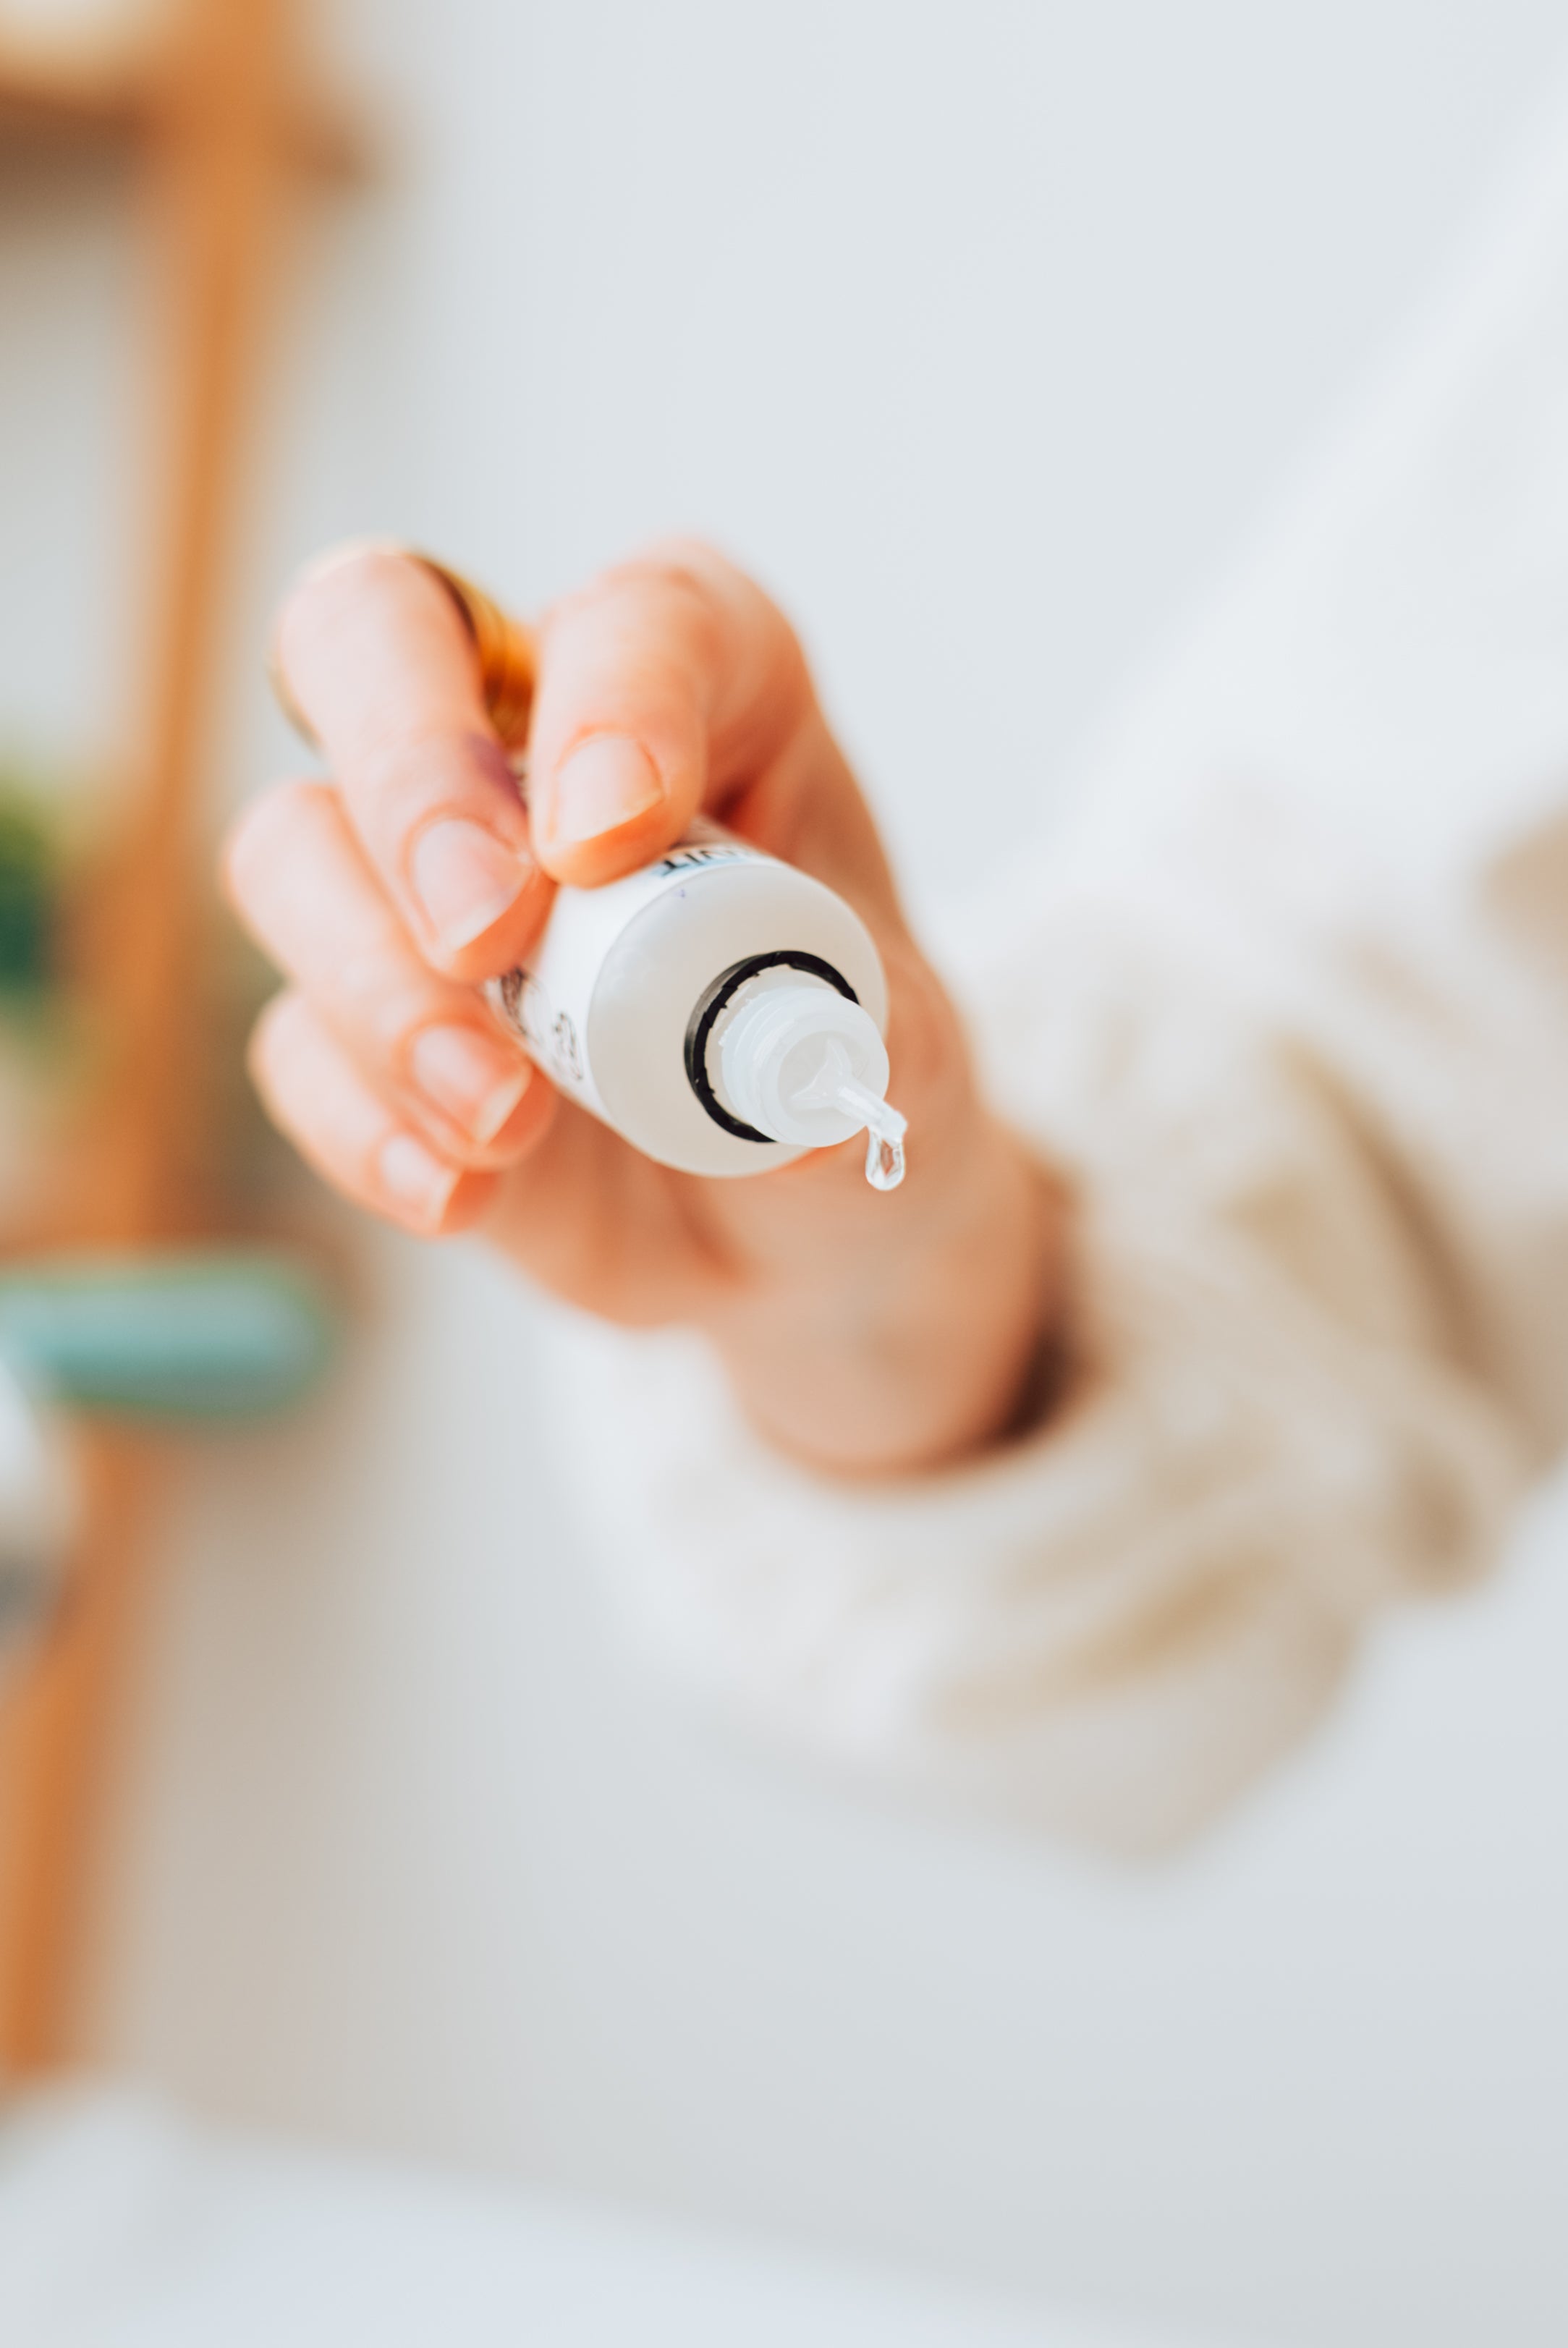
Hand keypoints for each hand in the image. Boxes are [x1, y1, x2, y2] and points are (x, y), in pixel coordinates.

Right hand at [224, 542, 1066, 1471]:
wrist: (800, 1220)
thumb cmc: (852, 1072)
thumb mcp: (907, 1058)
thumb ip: (853, 1047)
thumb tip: (777, 1080)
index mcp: (707, 688)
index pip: (637, 621)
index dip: (613, 699)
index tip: (614, 835)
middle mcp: (532, 742)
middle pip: (374, 632)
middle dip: (411, 779)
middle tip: (484, 937)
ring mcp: (419, 879)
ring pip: (290, 846)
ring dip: (383, 989)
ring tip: (507, 1120)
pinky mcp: (360, 1025)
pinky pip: (295, 1043)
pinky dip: (366, 1125)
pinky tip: (466, 1195)